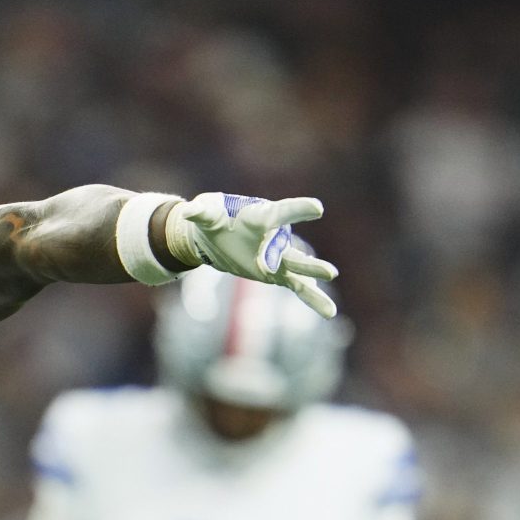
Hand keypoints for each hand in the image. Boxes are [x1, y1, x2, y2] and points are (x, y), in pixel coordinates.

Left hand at [165, 192, 338, 317]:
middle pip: (290, 250)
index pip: (280, 213)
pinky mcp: (276, 273)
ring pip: (298, 268)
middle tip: (327, 270)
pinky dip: (312, 298)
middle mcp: (274, 237)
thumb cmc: (213, 219)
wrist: (214, 235)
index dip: (297, 210)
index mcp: (260, 217)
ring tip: (331, 278)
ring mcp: (277, 257)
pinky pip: (298, 287)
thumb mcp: (206, 215)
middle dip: (307, 262)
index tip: (317, 208)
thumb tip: (187, 212)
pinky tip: (329, 312)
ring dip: (313, 275)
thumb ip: (201, 213)